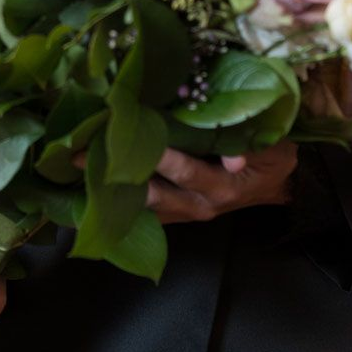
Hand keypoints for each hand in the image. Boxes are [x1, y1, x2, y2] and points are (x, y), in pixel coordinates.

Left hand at [72, 139, 298, 224]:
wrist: (279, 187)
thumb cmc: (274, 160)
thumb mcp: (275, 150)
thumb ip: (254, 149)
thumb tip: (232, 158)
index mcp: (221, 189)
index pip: (186, 172)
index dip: (159, 157)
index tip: (129, 137)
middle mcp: (198, 206)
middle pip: (152, 195)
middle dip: (116, 177)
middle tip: (78, 157)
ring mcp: (185, 213)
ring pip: (142, 207)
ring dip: (109, 192)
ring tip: (73, 171)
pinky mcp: (176, 214)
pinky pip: (143, 212)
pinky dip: (117, 201)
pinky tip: (87, 188)